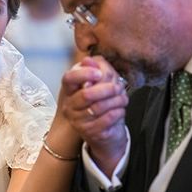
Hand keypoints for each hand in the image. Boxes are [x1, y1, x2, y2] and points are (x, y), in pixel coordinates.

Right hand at [60, 56, 128, 173]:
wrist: (106, 130)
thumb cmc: (102, 103)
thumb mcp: (101, 82)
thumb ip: (97, 68)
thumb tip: (88, 59)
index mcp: (70, 90)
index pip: (68, 78)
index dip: (84, 74)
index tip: (99, 73)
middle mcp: (69, 106)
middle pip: (86, 94)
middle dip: (107, 89)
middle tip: (118, 87)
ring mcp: (78, 121)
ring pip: (99, 107)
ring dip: (116, 100)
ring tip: (123, 98)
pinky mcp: (90, 132)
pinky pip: (106, 119)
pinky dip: (118, 112)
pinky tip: (120, 109)